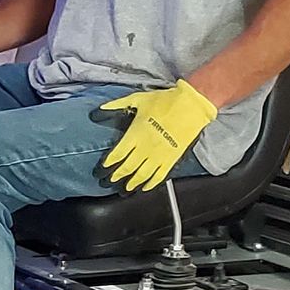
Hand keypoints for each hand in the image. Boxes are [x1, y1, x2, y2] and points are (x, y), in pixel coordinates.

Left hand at [96, 79, 216, 191]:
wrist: (190, 105)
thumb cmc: (164, 101)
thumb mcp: (137, 99)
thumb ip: (116, 105)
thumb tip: (98, 110)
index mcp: (135, 134)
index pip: (117, 154)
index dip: (107, 164)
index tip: (102, 169)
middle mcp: (145, 148)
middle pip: (127, 168)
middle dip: (116, 176)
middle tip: (109, 182)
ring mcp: (159, 155)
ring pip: (141, 175)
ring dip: (131, 184)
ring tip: (125, 189)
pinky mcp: (172, 159)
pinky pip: (159, 176)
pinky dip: (151, 184)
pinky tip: (145, 188)